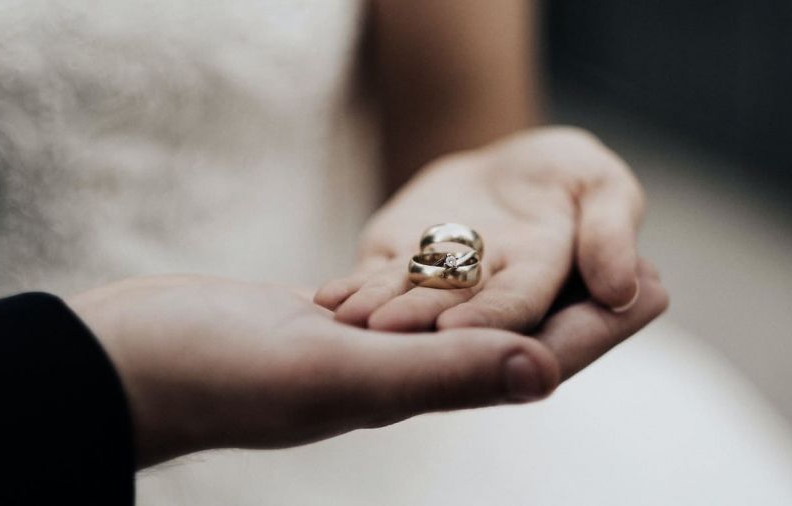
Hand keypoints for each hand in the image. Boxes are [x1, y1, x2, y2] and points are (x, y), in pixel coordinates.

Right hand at [66, 270, 665, 467]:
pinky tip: (471, 261)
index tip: (657, 289)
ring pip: (469, 317)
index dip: (600, 328)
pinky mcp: (335, 322)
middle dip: (577, 305)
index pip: (530, 358)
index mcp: (414, 389)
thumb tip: (542, 373)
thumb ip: (439, 373)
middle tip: (634, 266)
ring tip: (567, 253)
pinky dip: (456, 277)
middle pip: (513, 335)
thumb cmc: (220, 376)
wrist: (135, 361)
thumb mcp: (338, 371)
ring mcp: (369, 350)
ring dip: (523, 288)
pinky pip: (417, 300)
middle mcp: (403, 374)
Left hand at [315, 127, 647, 331]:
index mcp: (541, 281)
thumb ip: (612, 230)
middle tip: (385, 332)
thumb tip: (625, 289)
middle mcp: (486, 295)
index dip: (491, 318)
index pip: (519, 307)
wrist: (508, 165)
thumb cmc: (567, 176)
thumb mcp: (602, 187)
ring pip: (407, 303)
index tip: (458, 328)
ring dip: (379, 313)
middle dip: (421, 324)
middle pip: (454, 313)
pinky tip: (329, 298)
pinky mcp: (399, 271)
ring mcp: (437, 287)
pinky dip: (355, 292)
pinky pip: (376, 284)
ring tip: (348, 317)